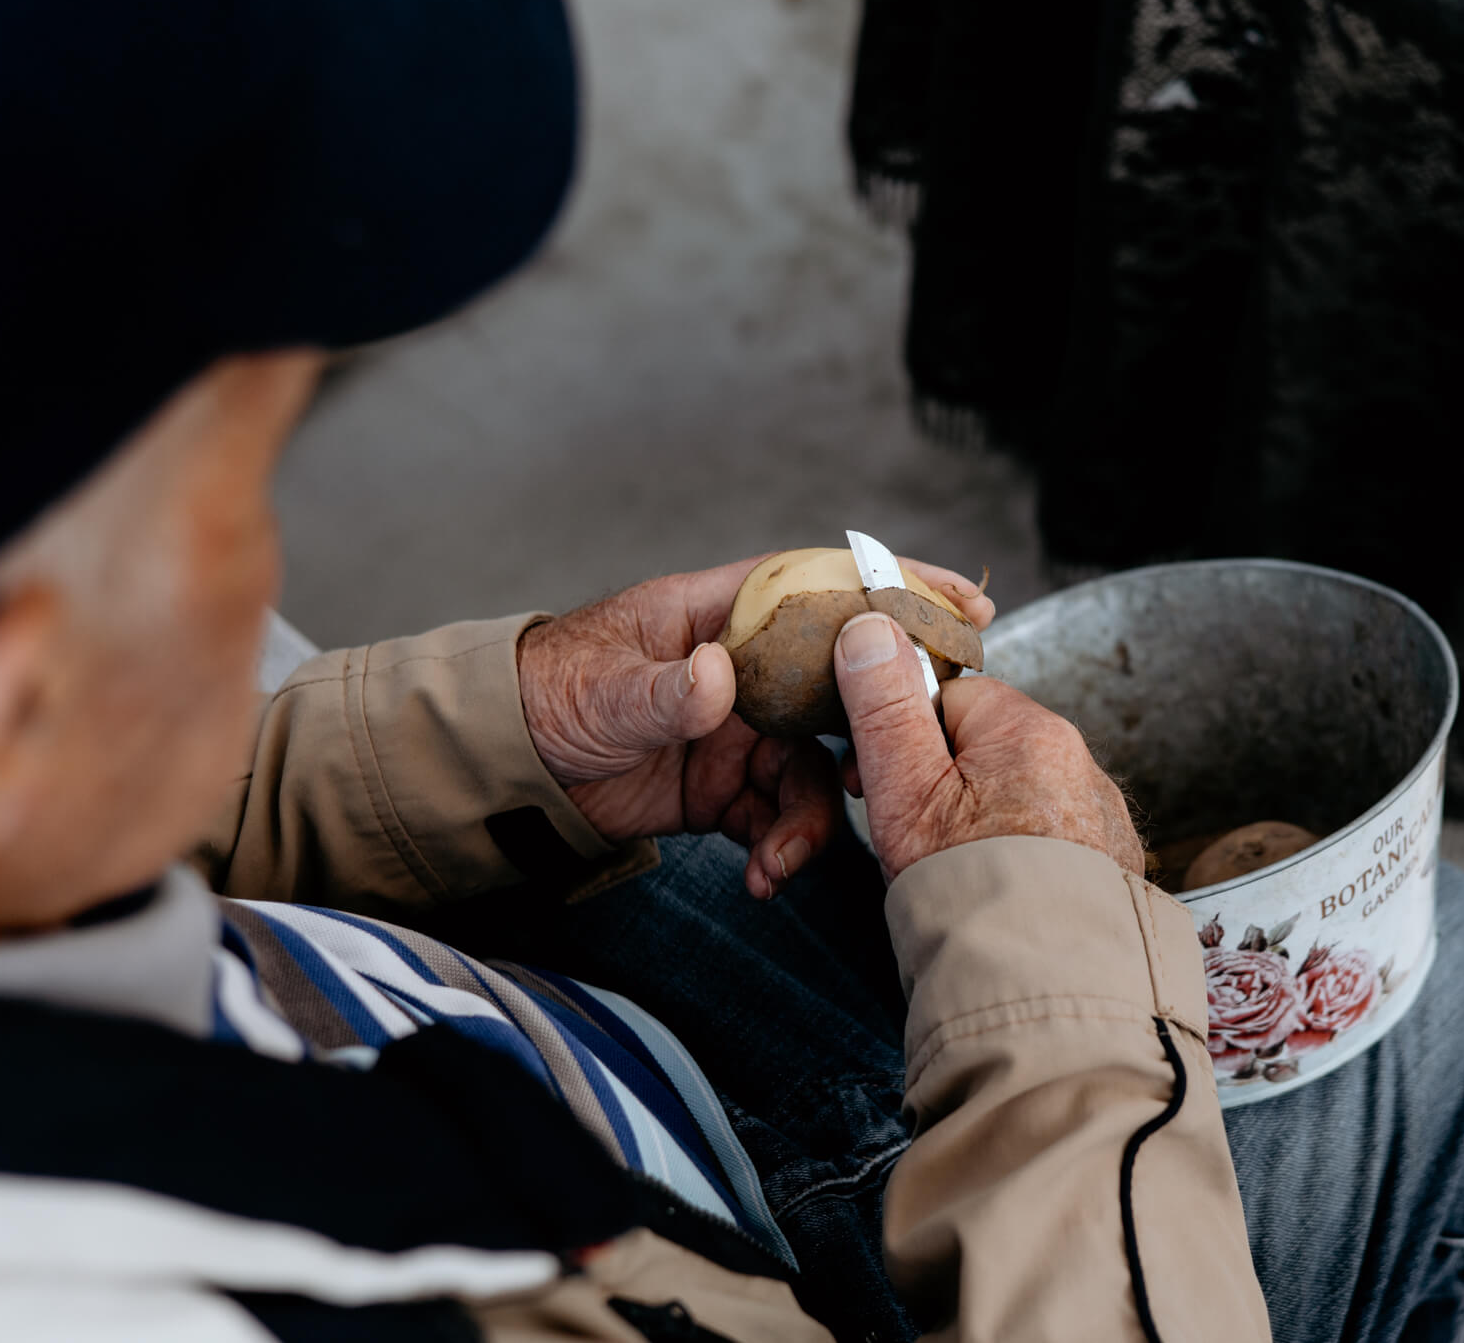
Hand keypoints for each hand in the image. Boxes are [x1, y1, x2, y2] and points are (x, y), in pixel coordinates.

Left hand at [517, 556, 995, 897]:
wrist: (505, 768)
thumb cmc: (547, 694)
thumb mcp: (602, 690)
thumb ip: (663, 689)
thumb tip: (716, 675)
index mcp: (723, 616)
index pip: (822, 586)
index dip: (891, 589)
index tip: (958, 600)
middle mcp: (746, 670)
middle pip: (842, 686)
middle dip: (885, 722)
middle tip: (921, 754)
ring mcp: (741, 732)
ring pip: (816, 771)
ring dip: (812, 821)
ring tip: (782, 861)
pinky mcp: (727, 790)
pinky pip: (778, 819)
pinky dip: (779, 849)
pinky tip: (761, 876)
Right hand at [833, 611, 1143, 881]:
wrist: (1043, 993)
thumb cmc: (968, 893)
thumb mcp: (903, 793)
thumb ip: (884, 706)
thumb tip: (870, 626)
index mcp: (1028, 729)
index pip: (950, 697)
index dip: (905, 738)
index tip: (883, 783)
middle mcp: (1079, 762)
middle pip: (985, 746)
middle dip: (945, 783)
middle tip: (917, 838)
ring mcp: (1102, 815)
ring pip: (1018, 794)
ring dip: (985, 820)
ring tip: (958, 872)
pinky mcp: (1113, 863)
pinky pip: (1053, 838)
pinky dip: (1024, 856)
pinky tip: (1001, 890)